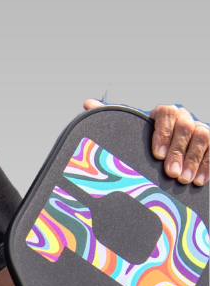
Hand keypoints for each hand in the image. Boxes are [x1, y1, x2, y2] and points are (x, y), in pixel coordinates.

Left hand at [84, 99, 207, 185]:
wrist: (163, 153)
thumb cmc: (143, 143)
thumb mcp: (129, 133)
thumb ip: (112, 119)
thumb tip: (88, 104)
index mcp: (163, 114)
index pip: (166, 113)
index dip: (163, 132)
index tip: (157, 154)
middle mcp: (184, 118)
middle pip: (186, 127)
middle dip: (179, 151)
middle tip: (171, 173)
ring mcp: (199, 129)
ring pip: (203, 137)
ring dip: (194, 160)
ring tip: (184, 180)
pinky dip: (207, 166)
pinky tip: (200, 182)